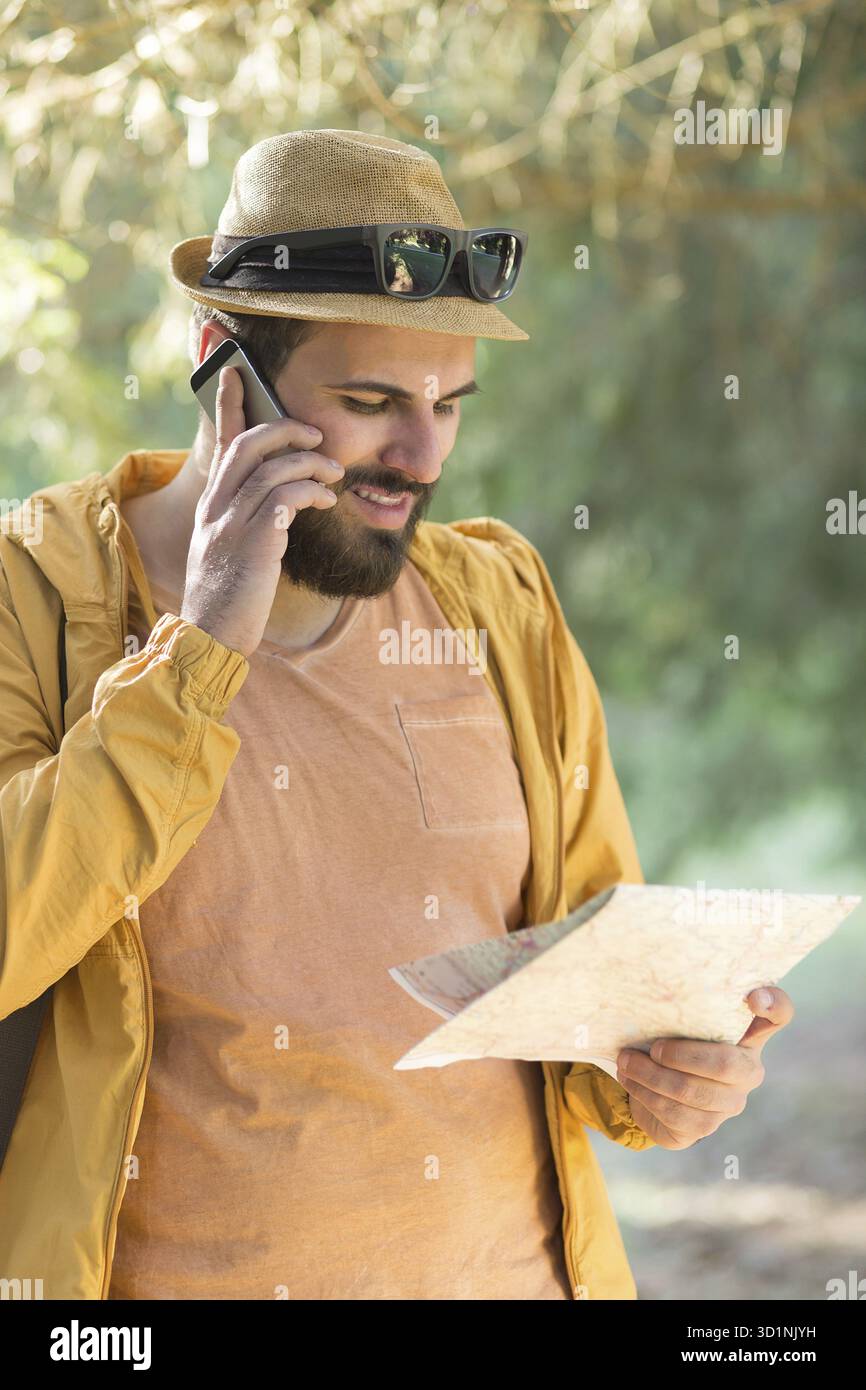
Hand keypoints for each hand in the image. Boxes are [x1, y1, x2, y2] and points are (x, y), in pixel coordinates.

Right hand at [181, 364, 344, 657]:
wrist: (210, 637)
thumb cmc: (228, 597)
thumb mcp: (230, 550)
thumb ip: (247, 519)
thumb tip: (281, 502)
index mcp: (211, 504)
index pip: (221, 443)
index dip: (229, 404)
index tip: (236, 370)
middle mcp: (216, 506)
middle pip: (249, 444)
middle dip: (288, 429)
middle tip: (318, 435)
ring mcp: (232, 523)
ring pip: (272, 467)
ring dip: (311, 462)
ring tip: (335, 473)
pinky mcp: (253, 542)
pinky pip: (285, 498)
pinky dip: (310, 490)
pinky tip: (326, 499)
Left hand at [615, 987, 793, 1149]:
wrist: (657, 1093)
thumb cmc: (672, 1044)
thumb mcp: (681, 1021)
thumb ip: (683, 1004)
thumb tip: (650, 979)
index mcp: (747, 1035)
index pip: (778, 1014)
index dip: (774, 1004)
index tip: (753, 997)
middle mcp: (748, 1070)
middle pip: (724, 1064)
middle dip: (680, 1056)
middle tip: (652, 1047)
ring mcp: (730, 1102)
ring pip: (691, 1092)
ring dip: (651, 1076)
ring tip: (626, 1062)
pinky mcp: (705, 1127)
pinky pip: (675, 1114)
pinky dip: (646, 1095)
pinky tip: (631, 1081)